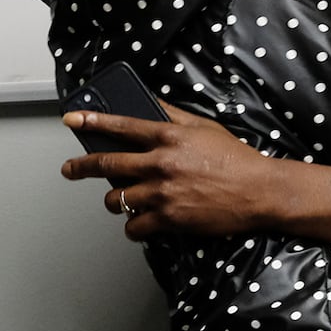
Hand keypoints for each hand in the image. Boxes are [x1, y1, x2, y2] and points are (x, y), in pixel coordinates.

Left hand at [60, 103, 330, 242]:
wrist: (260, 191)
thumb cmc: (238, 159)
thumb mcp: (207, 128)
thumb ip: (175, 116)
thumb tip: (152, 103)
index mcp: (170, 137)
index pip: (123, 126)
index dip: (93, 121)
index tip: (73, 120)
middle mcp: (161, 164)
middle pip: (106, 164)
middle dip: (81, 167)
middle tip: (70, 170)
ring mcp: (163, 193)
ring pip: (117, 199)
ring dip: (115, 201)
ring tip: (122, 201)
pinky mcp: (169, 218)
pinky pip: (134, 226)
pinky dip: (134, 227)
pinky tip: (140, 224)